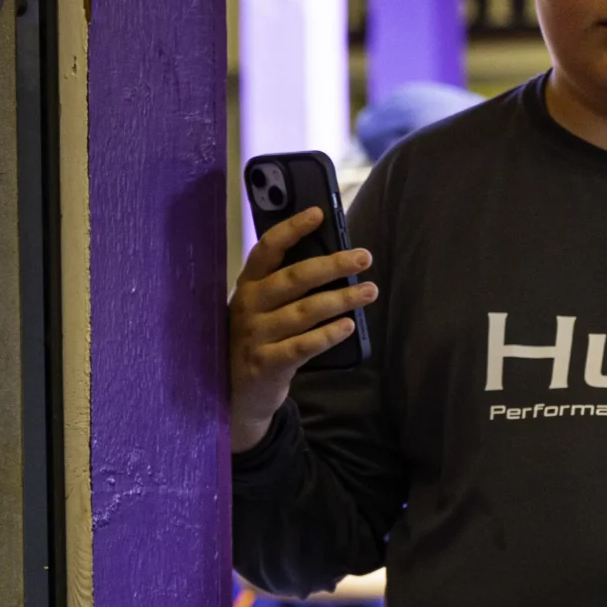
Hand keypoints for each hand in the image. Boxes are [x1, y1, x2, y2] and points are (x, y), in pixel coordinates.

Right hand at [227, 205, 375, 452]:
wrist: (236, 393)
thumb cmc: (259, 339)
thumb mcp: (262, 308)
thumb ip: (284, 285)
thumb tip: (332, 257)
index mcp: (248, 285)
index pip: (267, 250)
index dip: (291, 229)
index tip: (319, 214)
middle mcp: (248, 306)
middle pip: (293, 278)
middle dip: (331, 265)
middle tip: (365, 257)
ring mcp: (255, 335)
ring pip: (304, 311)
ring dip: (340, 299)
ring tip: (370, 291)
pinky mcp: (266, 364)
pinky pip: (302, 346)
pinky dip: (327, 335)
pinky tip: (349, 326)